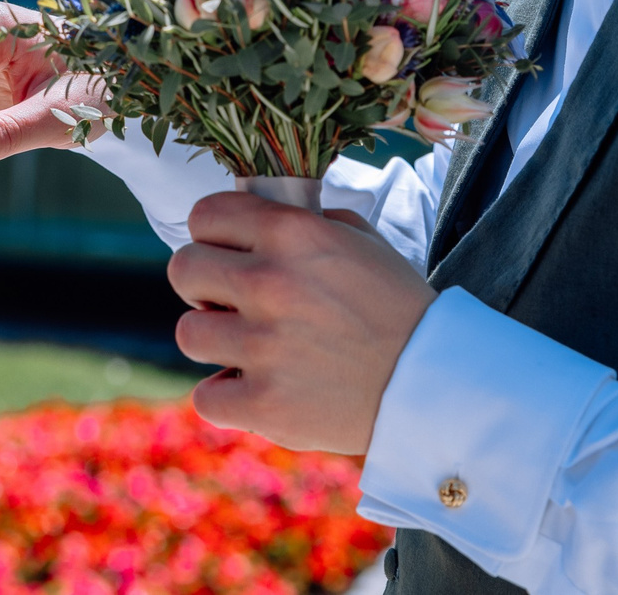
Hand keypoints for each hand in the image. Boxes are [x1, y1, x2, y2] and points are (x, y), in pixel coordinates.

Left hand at [167, 192, 436, 453]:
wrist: (434, 383)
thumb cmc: (397, 307)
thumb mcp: (359, 241)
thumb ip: (303, 222)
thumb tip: (254, 213)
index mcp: (293, 233)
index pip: (204, 215)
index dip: (212, 235)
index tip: (227, 252)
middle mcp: (271, 282)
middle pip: (183, 270)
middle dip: (204, 286)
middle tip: (234, 304)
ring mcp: (264, 346)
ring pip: (188, 333)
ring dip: (215, 342)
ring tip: (251, 350)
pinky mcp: (265, 404)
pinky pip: (206, 395)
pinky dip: (228, 398)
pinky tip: (259, 390)